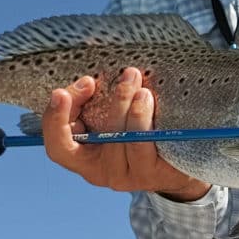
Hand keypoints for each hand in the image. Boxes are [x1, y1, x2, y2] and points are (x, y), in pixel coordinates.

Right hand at [41, 67, 210, 201]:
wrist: (183, 161)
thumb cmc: (142, 130)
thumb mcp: (115, 115)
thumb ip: (98, 96)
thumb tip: (90, 61)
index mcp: (85, 158)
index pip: (58, 145)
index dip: (54, 120)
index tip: (61, 92)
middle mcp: (103, 172)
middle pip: (92, 139)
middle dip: (103, 102)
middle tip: (123, 74)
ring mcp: (129, 176)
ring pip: (123, 142)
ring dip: (127, 108)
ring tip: (137, 83)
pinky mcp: (154, 175)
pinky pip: (146, 148)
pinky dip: (145, 120)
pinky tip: (148, 99)